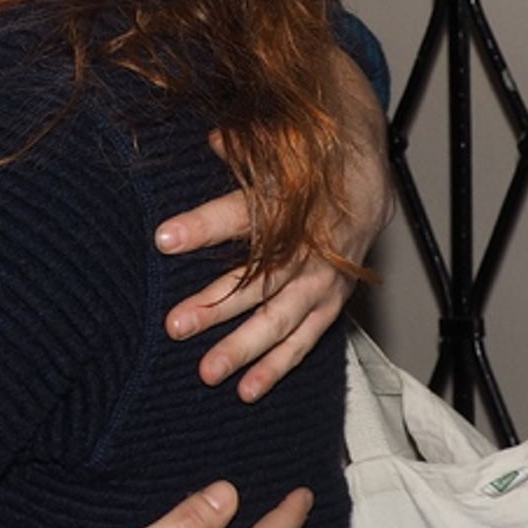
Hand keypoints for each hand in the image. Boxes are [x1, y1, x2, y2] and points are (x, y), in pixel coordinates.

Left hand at [156, 52, 392, 400]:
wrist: (364, 174)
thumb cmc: (303, 155)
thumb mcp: (276, 138)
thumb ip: (244, 146)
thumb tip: (214, 140)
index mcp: (297, 197)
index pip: (247, 214)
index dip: (205, 227)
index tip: (162, 240)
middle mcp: (315, 244)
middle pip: (264, 280)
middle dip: (218, 305)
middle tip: (174, 326)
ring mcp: (326, 279)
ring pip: (284, 318)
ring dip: (245, 347)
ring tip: (206, 371)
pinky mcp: (332, 302)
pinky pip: (306, 338)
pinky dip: (279, 365)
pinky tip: (246, 390)